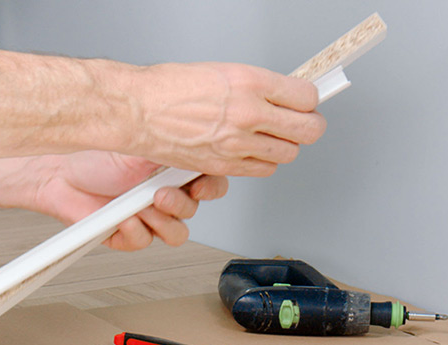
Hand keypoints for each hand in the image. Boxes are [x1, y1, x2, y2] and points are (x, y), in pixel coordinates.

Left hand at [23, 151, 227, 250]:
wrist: (58, 175)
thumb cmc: (93, 155)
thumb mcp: (137, 143)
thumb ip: (169, 147)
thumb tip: (193, 144)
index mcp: (173, 170)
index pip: (210, 182)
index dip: (211, 188)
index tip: (199, 187)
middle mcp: (164, 193)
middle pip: (193, 211)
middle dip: (178, 205)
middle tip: (159, 195)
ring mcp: (148, 217)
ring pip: (175, 233)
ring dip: (159, 221)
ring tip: (138, 207)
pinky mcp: (129, 234)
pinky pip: (144, 241)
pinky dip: (133, 230)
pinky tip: (121, 217)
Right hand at [127, 62, 326, 176]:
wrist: (137, 110)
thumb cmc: (169, 88)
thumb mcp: (222, 72)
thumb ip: (256, 86)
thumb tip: (279, 95)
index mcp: (250, 82)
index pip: (306, 96)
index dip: (309, 100)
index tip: (306, 100)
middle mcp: (249, 113)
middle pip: (308, 130)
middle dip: (310, 125)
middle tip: (305, 121)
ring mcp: (238, 143)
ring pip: (288, 154)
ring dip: (285, 145)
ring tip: (272, 136)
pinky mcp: (224, 166)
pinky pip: (263, 169)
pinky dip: (263, 162)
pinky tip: (252, 149)